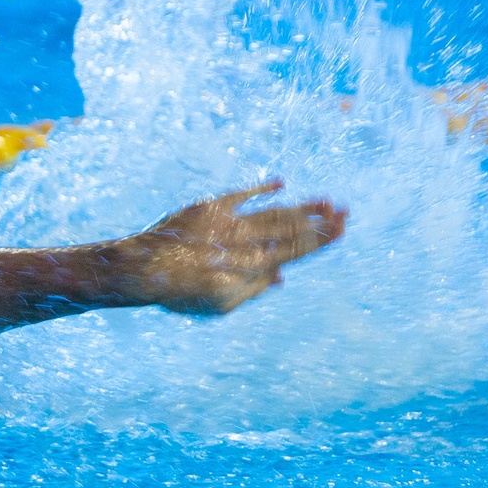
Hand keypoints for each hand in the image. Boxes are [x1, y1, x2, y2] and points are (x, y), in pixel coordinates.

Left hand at [114, 181, 346, 316]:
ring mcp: (228, 222)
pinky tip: (280, 184)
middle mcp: (243, 242)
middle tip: (346, 212)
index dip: (319, 240)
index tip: (341, 231)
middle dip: (320, 222)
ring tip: (326, 202)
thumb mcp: (221, 303)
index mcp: (249, 267)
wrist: (141, 270)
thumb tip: (283, 276)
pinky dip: (261, 188)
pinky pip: (241, 194)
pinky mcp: (209, 208)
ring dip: (301, 207)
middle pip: (290, 229)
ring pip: (273, 212)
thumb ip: (254, 289)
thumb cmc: (180, 293)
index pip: (294, 251)